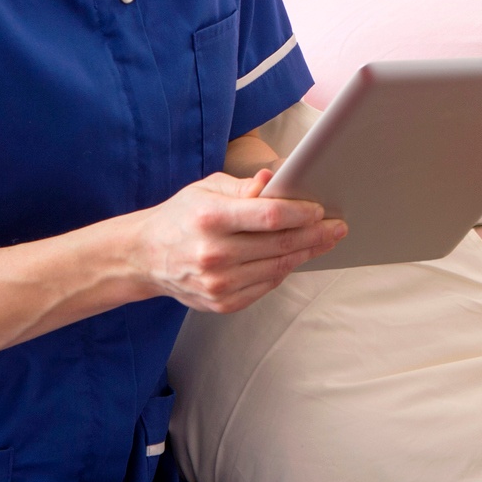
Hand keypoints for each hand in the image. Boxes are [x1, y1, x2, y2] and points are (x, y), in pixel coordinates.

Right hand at [133, 169, 344, 312]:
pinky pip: (266, 285)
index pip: (270, 217)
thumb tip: (277, 179)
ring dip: (307, 254)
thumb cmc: (181, 217)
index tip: (320, 210)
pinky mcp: (222, 303)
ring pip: (278, 268)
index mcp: (210, 219)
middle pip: (280, 245)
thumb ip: (244, 188)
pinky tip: (296, 257)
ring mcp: (218, 283)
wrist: (144, 257)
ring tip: (324, 241)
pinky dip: (284, 270)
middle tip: (337, 227)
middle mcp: (214, 254)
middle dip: (315, 234)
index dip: (301, 213)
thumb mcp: (206, 189)